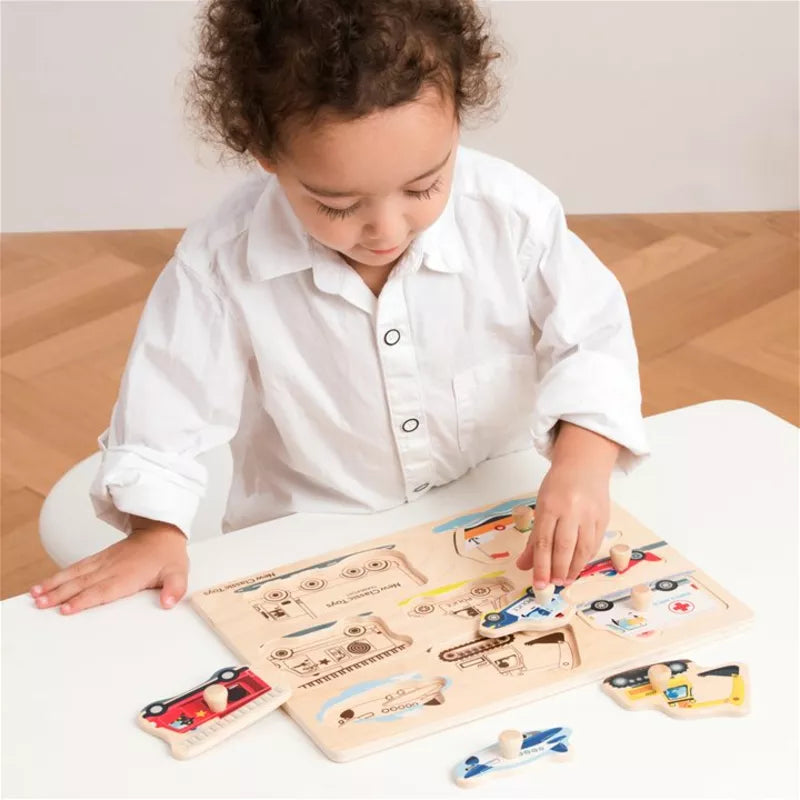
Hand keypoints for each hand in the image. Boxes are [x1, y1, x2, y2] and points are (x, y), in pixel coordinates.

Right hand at [30, 519, 187, 614]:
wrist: (161, 530)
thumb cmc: (167, 555)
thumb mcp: (178, 572)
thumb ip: (174, 588)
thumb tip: (169, 602)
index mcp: (129, 575)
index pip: (104, 590)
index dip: (85, 599)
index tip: (68, 608)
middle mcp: (112, 568)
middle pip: (83, 583)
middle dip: (61, 595)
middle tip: (41, 604)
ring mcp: (104, 562)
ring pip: (76, 574)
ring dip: (55, 585)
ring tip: (36, 595)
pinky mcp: (99, 558)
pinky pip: (77, 567)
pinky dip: (60, 575)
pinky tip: (46, 584)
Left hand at [516, 422, 618, 587]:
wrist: (584, 465)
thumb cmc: (558, 486)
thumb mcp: (541, 507)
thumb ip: (534, 538)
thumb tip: (524, 565)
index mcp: (550, 506)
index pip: (544, 541)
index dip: (541, 566)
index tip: (539, 583)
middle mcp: (571, 510)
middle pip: (564, 547)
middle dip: (557, 570)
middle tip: (552, 585)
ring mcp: (589, 514)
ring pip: (582, 548)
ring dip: (573, 568)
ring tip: (564, 580)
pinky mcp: (603, 517)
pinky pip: (594, 543)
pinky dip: (585, 558)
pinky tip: (577, 566)